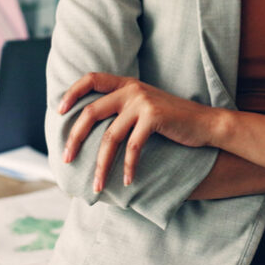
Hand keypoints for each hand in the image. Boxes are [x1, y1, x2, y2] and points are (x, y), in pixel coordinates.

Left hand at [57, 73, 219, 191]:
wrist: (206, 123)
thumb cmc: (173, 120)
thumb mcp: (145, 106)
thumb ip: (123, 107)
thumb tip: (92, 126)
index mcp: (126, 84)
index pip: (91, 79)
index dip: (72, 92)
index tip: (59, 111)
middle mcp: (132, 89)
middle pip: (91, 112)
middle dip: (75, 138)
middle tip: (66, 159)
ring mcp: (142, 102)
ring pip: (110, 136)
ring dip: (100, 164)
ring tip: (96, 186)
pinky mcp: (154, 117)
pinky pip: (132, 147)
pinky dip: (127, 167)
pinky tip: (126, 181)